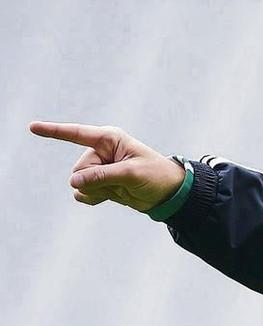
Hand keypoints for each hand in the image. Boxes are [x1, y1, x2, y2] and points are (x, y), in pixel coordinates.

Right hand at [30, 122, 184, 211]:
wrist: (167, 194)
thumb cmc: (155, 175)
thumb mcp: (131, 174)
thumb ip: (102, 176)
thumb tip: (74, 182)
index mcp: (110, 139)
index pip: (77, 134)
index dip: (54, 131)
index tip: (32, 127)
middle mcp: (101, 152)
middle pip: (79, 170)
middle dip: (96, 180)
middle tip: (121, 182)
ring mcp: (99, 169)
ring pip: (79, 184)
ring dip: (97, 191)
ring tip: (119, 189)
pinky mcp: (99, 184)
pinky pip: (82, 194)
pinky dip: (94, 198)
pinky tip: (111, 196)